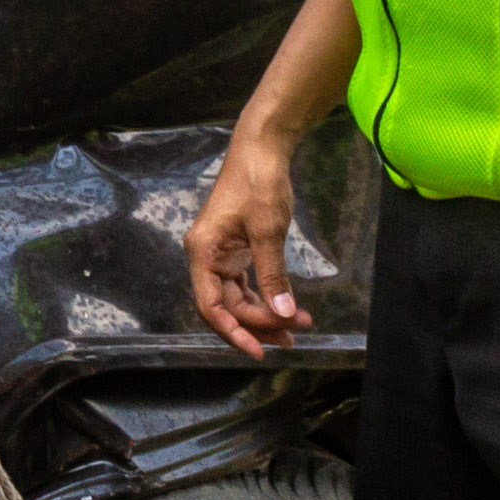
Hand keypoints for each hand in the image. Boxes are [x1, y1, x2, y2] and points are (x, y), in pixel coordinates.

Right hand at [186, 131, 312, 359]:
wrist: (261, 148)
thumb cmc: (259, 183)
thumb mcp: (267, 230)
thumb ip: (272, 274)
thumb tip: (282, 312)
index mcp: (203, 253)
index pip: (212, 307)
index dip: (234, 332)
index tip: (260, 351)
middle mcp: (206, 257)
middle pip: (227, 306)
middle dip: (258, 324)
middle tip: (293, 337)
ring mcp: (220, 254)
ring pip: (238, 298)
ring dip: (265, 313)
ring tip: (296, 326)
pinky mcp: (235, 249)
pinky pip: (245, 284)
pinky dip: (265, 296)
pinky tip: (285, 305)